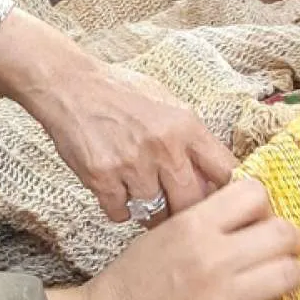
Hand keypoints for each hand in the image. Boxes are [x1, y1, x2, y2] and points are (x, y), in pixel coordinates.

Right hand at [29, 64, 234, 221]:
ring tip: (141, 193)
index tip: (222, 202)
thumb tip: (218, 176)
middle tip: (177, 210)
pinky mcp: (102, 178)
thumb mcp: (167, 103)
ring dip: (150, 211)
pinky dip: (120, 208)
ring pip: (155, 214)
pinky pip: (121, 214)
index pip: (226, 171)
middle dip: (186, 211)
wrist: (72, 86)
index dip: (226, 192)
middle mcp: (163, 145)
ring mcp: (132, 164)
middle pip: (192, 204)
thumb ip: (192, 138)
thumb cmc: (122, 93)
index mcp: (186, 125)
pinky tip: (116, 188)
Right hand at [49, 180, 299, 299]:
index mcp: (193, 224)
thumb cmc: (134, 277)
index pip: (254, 193)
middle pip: (283, 233)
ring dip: (292, 275)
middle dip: (291, 239)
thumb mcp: (165, 231)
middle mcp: (212, 258)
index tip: (261, 216)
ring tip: (282, 278)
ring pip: (289, 275)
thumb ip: (206, 218)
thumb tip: (251, 211)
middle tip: (284, 246)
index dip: (263, 204)